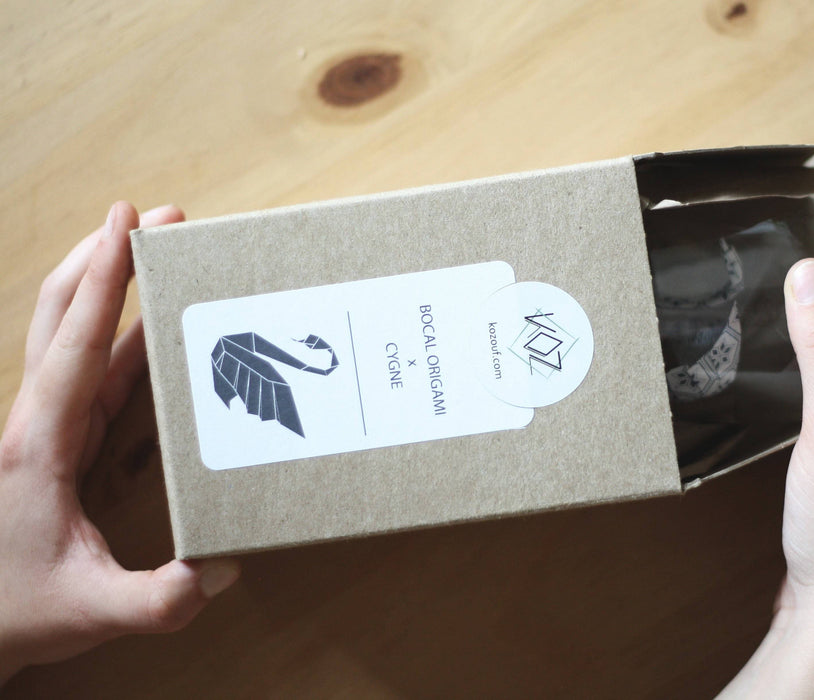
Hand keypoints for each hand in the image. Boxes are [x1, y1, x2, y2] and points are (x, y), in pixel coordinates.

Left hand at [0, 203, 239, 683]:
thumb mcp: (91, 613)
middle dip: (104, 256)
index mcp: (40, 446)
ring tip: (156, 249)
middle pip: (60, 313)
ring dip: (112, 286)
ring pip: (73, 333)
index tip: (124, 224)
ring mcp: (46, 426)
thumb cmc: (17, 613)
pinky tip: (153, 326)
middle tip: (152, 217)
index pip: (76, 346)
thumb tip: (221, 568)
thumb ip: (159, 600)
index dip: (103, 282)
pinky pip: (92, 368)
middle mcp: (37, 422)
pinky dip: (121, 333)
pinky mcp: (59, 439)